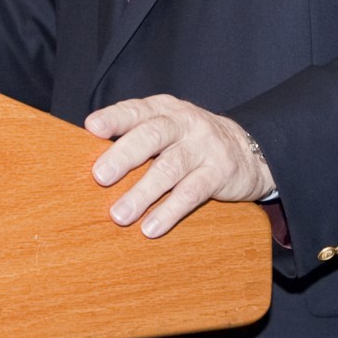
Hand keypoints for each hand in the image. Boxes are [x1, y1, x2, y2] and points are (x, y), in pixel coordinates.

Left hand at [85, 95, 272, 237]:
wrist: (250, 151)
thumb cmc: (190, 142)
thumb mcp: (167, 129)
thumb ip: (134, 136)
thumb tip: (87, 159)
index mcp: (164, 109)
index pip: (136, 110)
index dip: (114, 118)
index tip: (91, 128)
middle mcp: (184, 123)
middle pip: (152, 136)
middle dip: (124, 156)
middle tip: (100, 176)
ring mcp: (204, 146)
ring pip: (170, 167)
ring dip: (142, 193)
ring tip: (119, 215)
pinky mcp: (219, 172)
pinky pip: (192, 193)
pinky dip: (170, 211)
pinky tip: (151, 227)